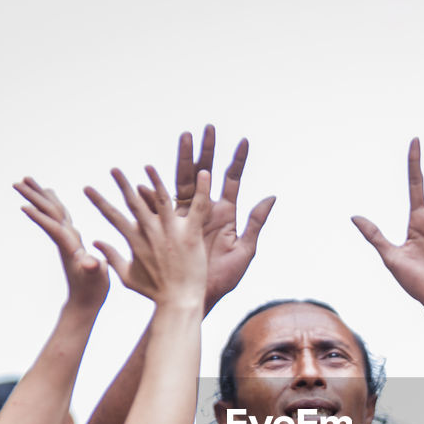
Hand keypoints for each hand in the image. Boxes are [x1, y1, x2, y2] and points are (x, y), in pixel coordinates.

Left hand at [14, 177, 109, 310]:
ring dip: (39, 197)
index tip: (22, 205)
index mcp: (70, 247)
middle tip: (18, 181)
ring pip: (52, 212)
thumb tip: (88, 263)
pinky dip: (53, 204)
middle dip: (34, 198)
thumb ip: (93, 269)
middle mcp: (65, 240)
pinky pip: (60, 217)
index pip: (53, 228)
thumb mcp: (97, 279)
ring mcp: (67, 240)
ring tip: (26, 180)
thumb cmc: (92, 291)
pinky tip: (51, 196)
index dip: (40, 217)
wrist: (84, 302)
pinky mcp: (71, 241)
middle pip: (48, 214)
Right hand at [85, 165, 210, 307]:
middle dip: (122, 184)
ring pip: (162, 198)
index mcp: (135, 241)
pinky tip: (205, 174)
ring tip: (148, 167)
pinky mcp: (190, 234)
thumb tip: (97, 242)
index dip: (98, 201)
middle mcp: (150, 232)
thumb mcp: (127, 277)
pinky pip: (197, 207)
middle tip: (113, 169)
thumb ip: (112, 257)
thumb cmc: (155, 292)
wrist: (178, 301)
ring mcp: (170, 232)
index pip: (112, 216)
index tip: (86, 187)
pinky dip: (202, 190)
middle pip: (133, 202)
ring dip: (155, 180)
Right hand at [172, 125, 275, 312]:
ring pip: (184, 180)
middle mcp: (205, 208)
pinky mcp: (170, 224)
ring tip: (185, 137)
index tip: (244, 140)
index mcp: (225, 213)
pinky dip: (156, 188)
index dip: (238, 161)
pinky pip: (161, 203)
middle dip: (207, 150)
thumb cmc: (224, 278)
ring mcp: (186, 214)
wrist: (200, 296)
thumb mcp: (244, 251)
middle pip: (206, 172)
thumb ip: (255, 223)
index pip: (232, 180)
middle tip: (207, 128)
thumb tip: (271, 196)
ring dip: (184, 159)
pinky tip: (152, 174)